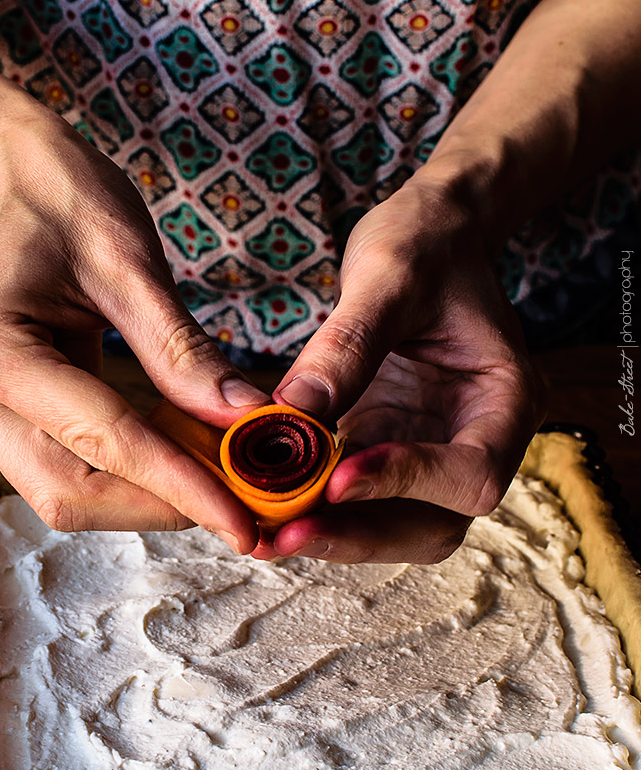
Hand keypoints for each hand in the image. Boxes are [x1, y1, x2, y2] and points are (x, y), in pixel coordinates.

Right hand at [0, 109, 266, 550]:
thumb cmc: (57, 191)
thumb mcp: (128, 260)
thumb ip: (182, 349)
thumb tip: (249, 420)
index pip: (102, 441)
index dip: (180, 488)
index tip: (245, 524)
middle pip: (72, 492)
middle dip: (163, 506)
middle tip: (248, 509)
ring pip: (68, 492)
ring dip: (149, 498)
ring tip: (225, 483)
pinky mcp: (4, 412)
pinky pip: (70, 465)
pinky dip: (132, 473)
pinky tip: (188, 459)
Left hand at [256, 169, 545, 562]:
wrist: (430, 234)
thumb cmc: (426, 243)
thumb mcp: (389, 275)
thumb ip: (349, 342)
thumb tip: (296, 410)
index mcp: (506, 400)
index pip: (472, 475)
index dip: (407, 483)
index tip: (338, 477)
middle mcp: (476, 440)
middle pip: (435, 525)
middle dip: (359, 535)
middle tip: (284, 534)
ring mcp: (432, 452)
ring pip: (394, 526)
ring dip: (333, 534)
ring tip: (264, 530)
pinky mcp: (389, 450)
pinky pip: (357, 500)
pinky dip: (314, 509)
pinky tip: (264, 503)